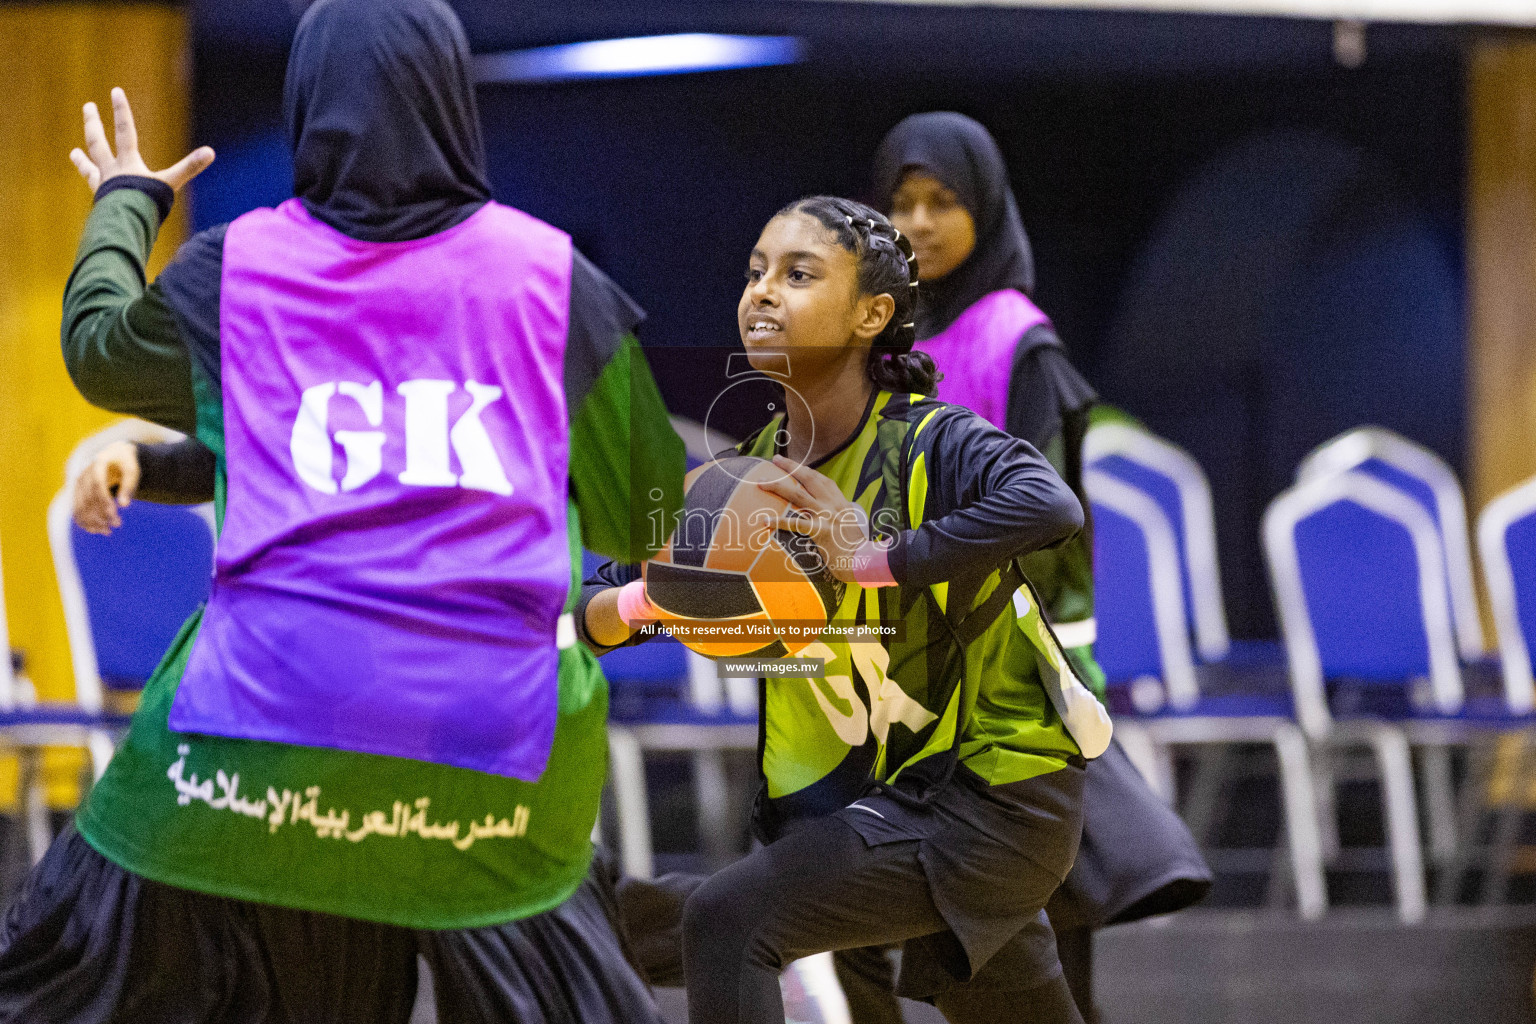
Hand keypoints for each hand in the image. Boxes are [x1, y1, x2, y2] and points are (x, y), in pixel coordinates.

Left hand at [68, 88, 213, 193]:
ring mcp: (104, 184)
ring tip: (74, 153)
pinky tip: (89, 183)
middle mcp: (112, 170)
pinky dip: (92, 185)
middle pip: (98, 142)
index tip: (115, 91)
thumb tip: (211, 152)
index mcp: (128, 162)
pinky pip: (94, 189)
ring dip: (82, 159)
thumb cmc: (148, 203)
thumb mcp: (171, 183)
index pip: (125, 130)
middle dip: (94, 123)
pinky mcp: (101, 200)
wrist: (126, 224)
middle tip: (89, 107)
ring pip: (90, 167)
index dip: (122, 110)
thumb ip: (190, 167)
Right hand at [73, 441, 139, 535]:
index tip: (114, 514)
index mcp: (98, 464)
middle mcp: (84, 473)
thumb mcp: (132, 470)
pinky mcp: (77, 492)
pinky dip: (83, 521)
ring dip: (91, 520)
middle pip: (89, 497)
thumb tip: (124, 505)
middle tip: (117, 525)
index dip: (104, 501)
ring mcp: (78, 483)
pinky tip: (95, 530)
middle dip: (101, 513)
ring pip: (80, 505)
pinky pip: (76, 508)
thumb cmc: (125, 463)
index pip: (98, 484)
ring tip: (107, 531)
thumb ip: (128, 485)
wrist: (114, 455)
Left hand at [756, 455, 871, 582]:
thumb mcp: (848, 523)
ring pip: (798, 495)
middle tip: (775, 459)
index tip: (791, 463)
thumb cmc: (853, 546)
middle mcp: (833, 504)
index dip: (804, 468)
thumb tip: (820, 512)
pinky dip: (779, 521)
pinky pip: (796, 523)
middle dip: (790, 466)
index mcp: (840, 501)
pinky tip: (765, 520)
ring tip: (761, 482)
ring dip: (778, 486)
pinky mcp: (821, 530)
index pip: (821, 479)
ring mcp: (826, 516)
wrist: (863, 560)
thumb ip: (836, 514)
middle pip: (809, 478)